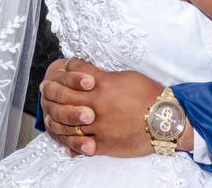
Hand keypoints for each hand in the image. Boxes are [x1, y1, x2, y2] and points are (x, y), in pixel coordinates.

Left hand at [40, 58, 192, 156]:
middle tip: (45, 87)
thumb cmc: (151, 95)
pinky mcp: (102, 144)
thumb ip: (107, 78)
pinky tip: (65, 143)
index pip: (76, 72)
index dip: (67, 67)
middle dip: (52, 89)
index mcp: (103, 85)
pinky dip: (70, 144)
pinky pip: (80, 145)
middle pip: (64, 96)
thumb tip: (93, 76)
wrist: (166, 120)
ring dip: (55, 117)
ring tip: (48, 114)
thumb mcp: (128, 77)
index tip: (63, 66)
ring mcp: (97, 126)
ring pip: (66, 123)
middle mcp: (96, 105)